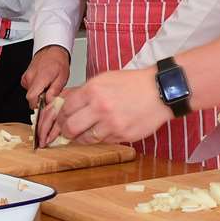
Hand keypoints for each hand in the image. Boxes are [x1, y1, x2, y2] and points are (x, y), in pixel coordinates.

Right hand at [23, 46, 70, 109]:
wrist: (52, 51)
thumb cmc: (58, 62)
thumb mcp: (62, 78)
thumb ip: (54, 92)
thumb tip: (50, 103)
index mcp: (40, 78)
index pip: (31, 98)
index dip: (38, 105)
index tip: (44, 106)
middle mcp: (30, 77)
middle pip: (31, 98)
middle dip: (39, 100)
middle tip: (49, 94)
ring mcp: (26, 77)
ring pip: (30, 94)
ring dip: (38, 94)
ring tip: (47, 86)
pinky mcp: (25, 77)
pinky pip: (29, 88)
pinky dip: (35, 89)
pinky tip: (42, 84)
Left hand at [54, 68, 169, 145]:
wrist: (159, 91)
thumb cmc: (133, 83)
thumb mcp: (105, 79)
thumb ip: (84, 91)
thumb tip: (65, 101)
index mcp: (93, 90)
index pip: (65, 108)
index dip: (60, 116)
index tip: (61, 119)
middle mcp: (100, 107)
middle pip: (70, 128)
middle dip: (65, 131)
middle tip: (67, 131)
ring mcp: (112, 124)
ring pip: (86, 138)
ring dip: (82, 137)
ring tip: (85, 132)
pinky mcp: (123, 135)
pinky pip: (104, 141)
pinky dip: (101, 137)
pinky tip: (105, 130)